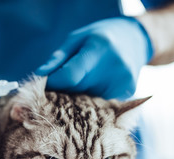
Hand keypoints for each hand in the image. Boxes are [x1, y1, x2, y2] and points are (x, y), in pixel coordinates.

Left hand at [36, 17, 152, 99]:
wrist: (134, 40)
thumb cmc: (97, 38)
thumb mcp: (76, 40)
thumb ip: (57, 59)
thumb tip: (39, 75)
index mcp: (100, 49)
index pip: (70, 76)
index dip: (54, 82)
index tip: (45, 82)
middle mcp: (115, 68)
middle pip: (77, 91)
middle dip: (63, 91)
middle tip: (60, 85)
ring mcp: (124, 84)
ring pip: (86, 102)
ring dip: (76, 97)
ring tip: (79, 84)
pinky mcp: (127, 94)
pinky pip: (98, 104)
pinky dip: (89, 100)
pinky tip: (91, 89)